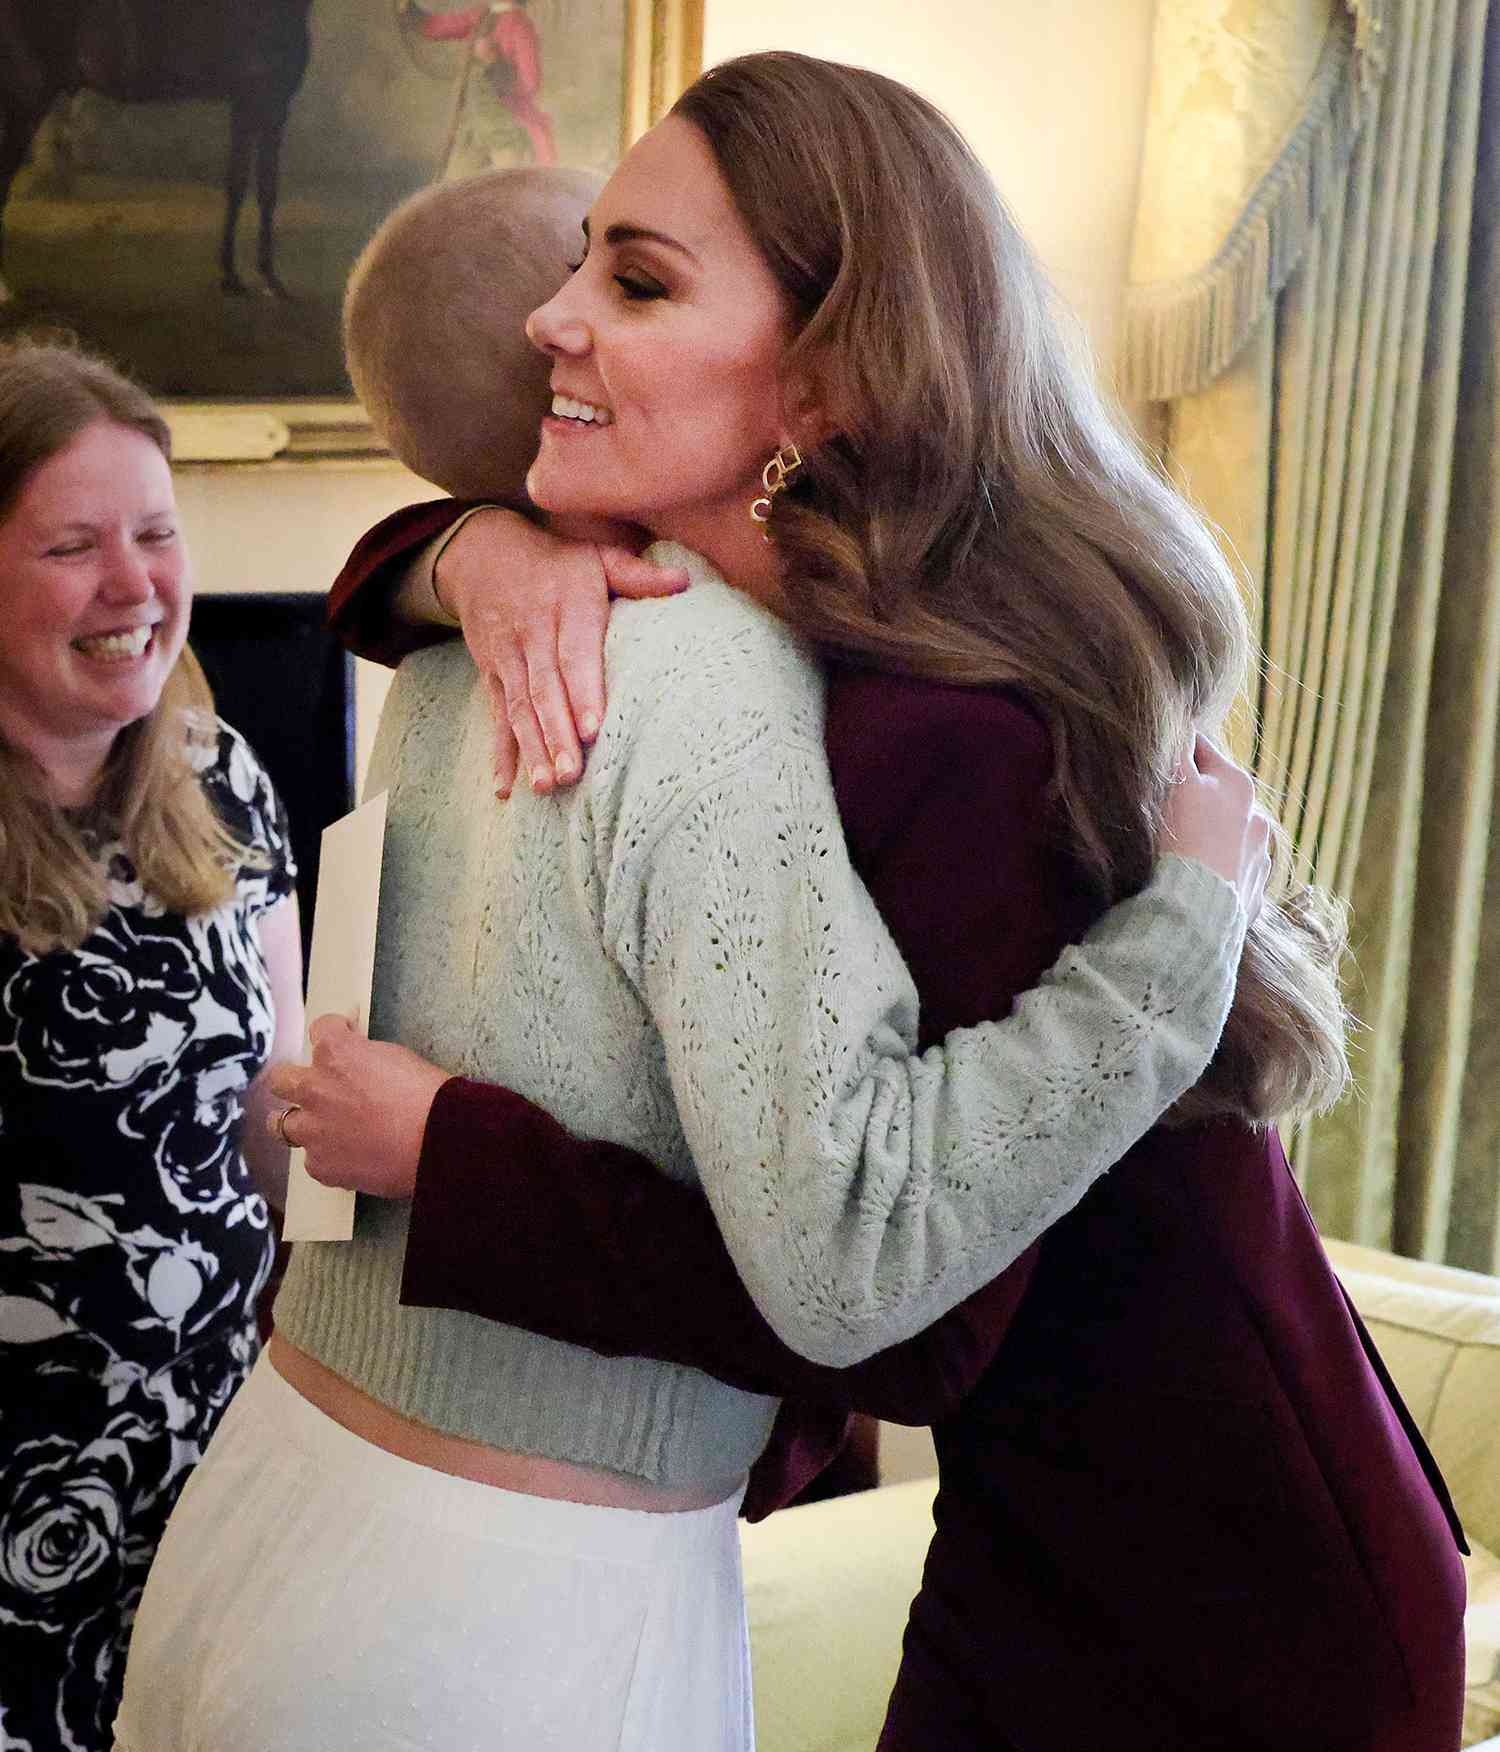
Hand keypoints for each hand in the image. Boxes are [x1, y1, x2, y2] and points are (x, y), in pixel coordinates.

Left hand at [265, 1014, 450, 1198]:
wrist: (437, 1141)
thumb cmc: (427, 1095)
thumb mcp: (396, 1056)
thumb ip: (365, 1055)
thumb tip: (358, 1058)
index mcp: (334, 1053)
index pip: (320, 1028)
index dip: (335, 1032)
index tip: (343, 1037)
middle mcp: (313, 1089)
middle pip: (281, 1079)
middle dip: (294, 1080)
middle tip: (312, 1088)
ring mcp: (312, 1130)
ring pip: (279, 1124)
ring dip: (298, 1122)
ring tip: (318, 1128)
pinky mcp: (320, 1165)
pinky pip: (312, 1159)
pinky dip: (328, 1156)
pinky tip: (350, 1156)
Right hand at [436, 510, 688, 798]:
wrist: (482, 555)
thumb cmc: (558, 564)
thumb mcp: (596, 556)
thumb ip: (637, 575)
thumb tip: (685, 582)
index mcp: (566, 605)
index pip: (574, 653)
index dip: (582, 692)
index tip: (592, 729)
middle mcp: (533, 632)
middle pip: (544, 689)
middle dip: (556, 733)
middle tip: (572, 773)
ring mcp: (508, 657)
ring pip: (519, 708)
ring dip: (531, 749)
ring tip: (546, 786)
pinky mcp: (492, 676)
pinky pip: (495, 717)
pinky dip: (499, 754)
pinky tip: (504, 789)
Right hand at [1161, 736, 1272, 924]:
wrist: (1195, 908)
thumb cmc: (1181, 839)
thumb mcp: (1177, 785)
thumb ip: (1180, 752)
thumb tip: (1183, 725)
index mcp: (1238, 783)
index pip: (1202, 750)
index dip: (1177, 752)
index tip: (1159, 758)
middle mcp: (1257, 816)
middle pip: (1219, 795)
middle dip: (1197, 797)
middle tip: (1166, 809)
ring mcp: (1259, 855)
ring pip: (1230, 833)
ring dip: (1211, 834)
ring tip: (1184, 850)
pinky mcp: (1254, 890)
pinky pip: (1234, 870)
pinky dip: (1218, 869)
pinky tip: (1198, 877)